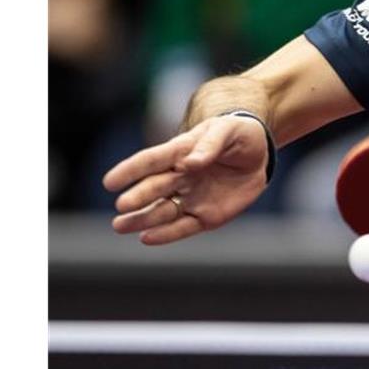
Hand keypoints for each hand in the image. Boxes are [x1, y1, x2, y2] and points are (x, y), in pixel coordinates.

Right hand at [103, 115, 269, 244]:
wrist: (258, 154)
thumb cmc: (238, 135)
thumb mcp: (228, 131)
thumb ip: (210, 145)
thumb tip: (188, 163)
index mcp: (180, 152)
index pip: (152, 160)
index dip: (131, 170)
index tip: (110, 181)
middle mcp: (180, 177)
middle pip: (155, 188)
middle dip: (138, 197)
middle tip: (122, 205)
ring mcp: (191, 197)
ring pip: (162, 211)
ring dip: (142, 219)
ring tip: (120, 226)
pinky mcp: (205, 216)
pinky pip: (183, 227)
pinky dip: (166, 234)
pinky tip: (147, 238)